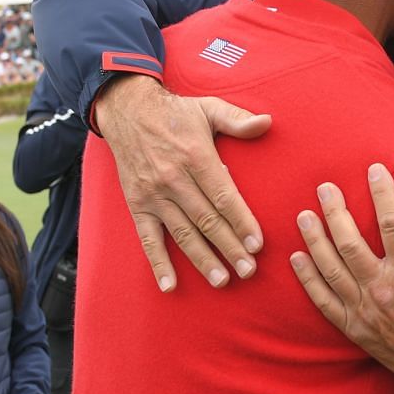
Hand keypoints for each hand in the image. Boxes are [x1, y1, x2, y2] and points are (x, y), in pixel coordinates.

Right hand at [96, 76, 271, 291]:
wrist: (126, 110)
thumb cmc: (175, 112)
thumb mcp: (208, 108)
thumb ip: (238, 120)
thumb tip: (267, 122)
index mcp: (195, 156)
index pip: (223, 196)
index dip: (241, 222)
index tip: (257, 244)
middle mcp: (173, 179)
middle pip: (206, 220)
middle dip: (229, 247)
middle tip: (249, 271)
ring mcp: (154, 195)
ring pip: (182, 233)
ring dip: (202, 259)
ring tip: (222, 281)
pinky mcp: (137, 204)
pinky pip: (147, 238)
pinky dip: (158, 263)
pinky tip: (170, 285)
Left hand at [289, 163, 393, 391]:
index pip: (393, 223)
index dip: (382, 193)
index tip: (375, 171)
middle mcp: (382, 287)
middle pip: (350, 241)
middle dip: (335, 211)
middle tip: (324, 189)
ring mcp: (364, 308)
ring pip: (331, 267)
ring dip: (315, 239)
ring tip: (303, 216)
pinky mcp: (353, 327)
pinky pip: (324, 300)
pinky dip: (308, 278)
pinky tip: (297, 259)